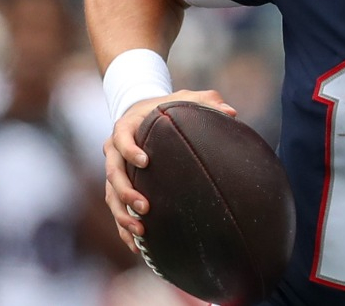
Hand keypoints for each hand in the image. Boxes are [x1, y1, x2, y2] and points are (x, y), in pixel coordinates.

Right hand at [104, 89, 235, 250]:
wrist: (141, 114)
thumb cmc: (167, 106)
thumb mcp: (186, 98)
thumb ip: (207, 100)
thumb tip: (232, 112)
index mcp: (126, 128)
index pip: (121, 138)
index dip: (130, 150)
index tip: (145, 161)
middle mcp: (114, 151)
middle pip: (112, 174)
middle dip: (126, 192)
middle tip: (145, 207)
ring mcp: (114, 171)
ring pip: (111, 197)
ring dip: (123, 216)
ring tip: (141, 232)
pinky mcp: (117, 188)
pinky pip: (117, 210)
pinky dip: (124, 228)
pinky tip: (138, 247)